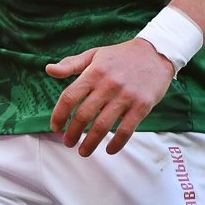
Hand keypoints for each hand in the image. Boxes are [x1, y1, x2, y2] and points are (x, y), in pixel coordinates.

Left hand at [46, 38, 174, 156]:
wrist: (155, 53)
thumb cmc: (120, 55)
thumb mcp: (94, 54)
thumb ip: (70, 64)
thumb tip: (48, 70)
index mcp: (93, 72)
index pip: (69, 97)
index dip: (59, 114)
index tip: (55, 127)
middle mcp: (107, 85)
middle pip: (84, 114)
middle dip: (72, 132)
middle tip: (67, 142)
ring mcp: (125, 97)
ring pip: (102, 125)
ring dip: (90, 142)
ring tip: (83, 151)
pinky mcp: (142, 106)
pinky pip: (126, 129)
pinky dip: (116, 143)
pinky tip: (109, 150)